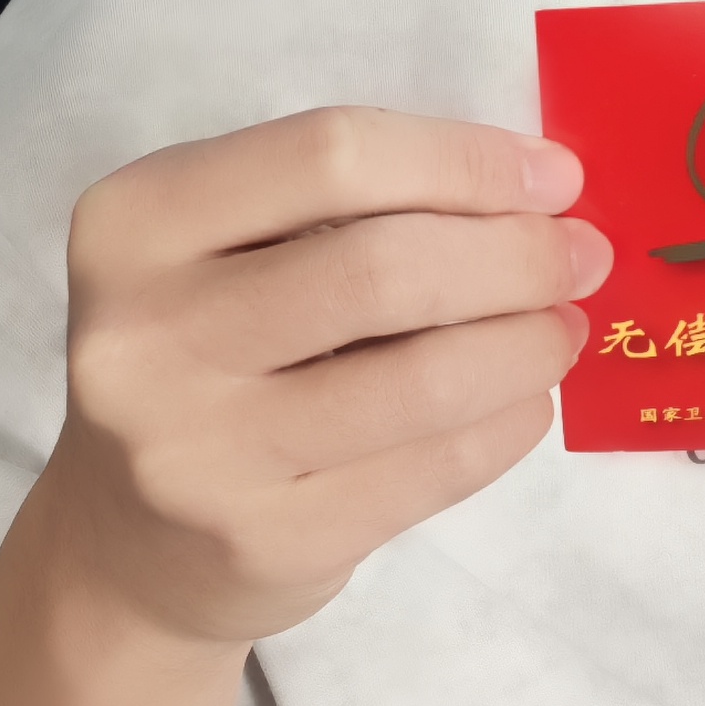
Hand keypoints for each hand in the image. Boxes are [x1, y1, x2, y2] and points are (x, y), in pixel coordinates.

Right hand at [31, 107, 608, 644]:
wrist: (126, 549)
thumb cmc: (210, 359)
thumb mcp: (228, 254)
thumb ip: (349, 206)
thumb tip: (540, 188)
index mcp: (133, 224)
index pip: (332, 156)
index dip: (466, 160)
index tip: (555, 179)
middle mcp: (143, 337)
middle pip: (386, 268)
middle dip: (516, 256)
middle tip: (578, 258)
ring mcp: (197, 452)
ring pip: (424, 380)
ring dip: (529, 344)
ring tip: (562, 329)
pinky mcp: (262, 542)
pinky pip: (433, 468)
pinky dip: (509, 423)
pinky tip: (525, 400)